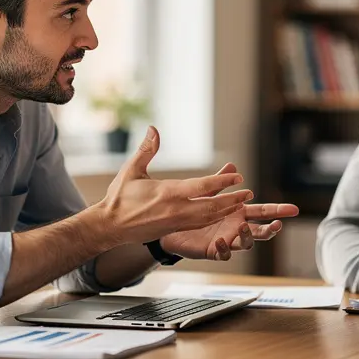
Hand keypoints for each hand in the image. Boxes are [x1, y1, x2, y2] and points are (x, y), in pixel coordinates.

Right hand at [98, 126, 252, 244]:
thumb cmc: (120, 197)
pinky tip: (222, 214)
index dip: (222, 182)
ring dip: (226, 211)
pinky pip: (200, 225)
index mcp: (168, 193)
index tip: (237, 176)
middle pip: (212, 207)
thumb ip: (146, 149)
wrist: (110, 227)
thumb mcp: (132, 170)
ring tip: (241, 204)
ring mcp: (177, 222)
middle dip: (232, 200)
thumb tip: (153, 128)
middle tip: (248, 193)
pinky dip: (214, 219)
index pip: (202, 188)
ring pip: (208, 218)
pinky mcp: (174, 230)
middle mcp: (176, 210)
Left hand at [159, 163, 299, 259]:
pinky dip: (224, 248)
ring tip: (243, 227)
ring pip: (245, 244)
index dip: (278, 210)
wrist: (174, 227)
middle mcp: (237, 228)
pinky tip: (220, 240)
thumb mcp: (208, 193)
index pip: (263, 211)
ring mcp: (228, 241)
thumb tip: (232, 165)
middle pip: (260, 230)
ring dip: (247, 236)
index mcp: (239, 213)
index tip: (293, 209)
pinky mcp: (214, 250)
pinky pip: (224, 253)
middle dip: (270, 229)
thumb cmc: (195, 210)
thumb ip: (220, 181)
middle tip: (277, 225)